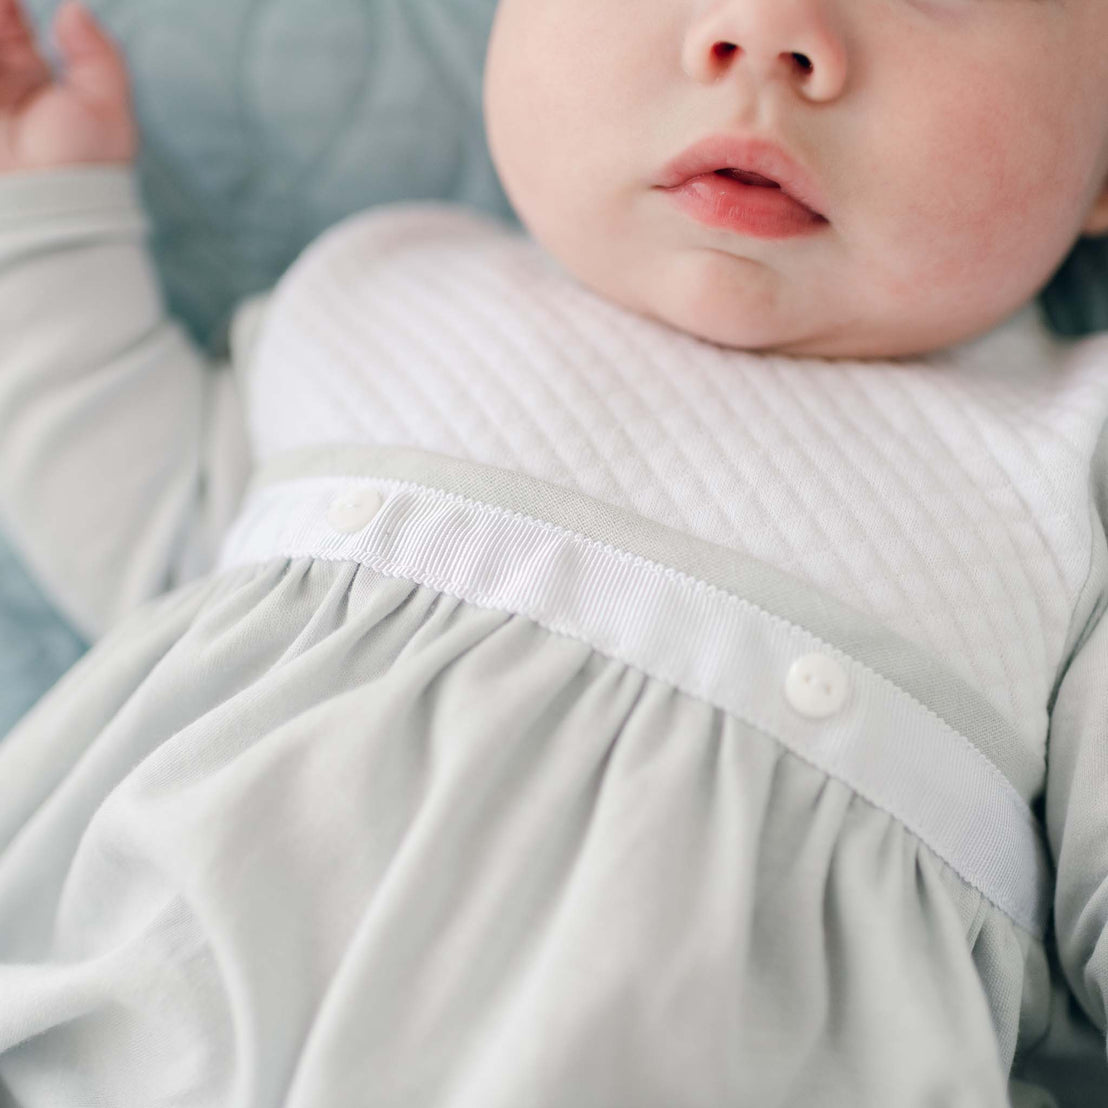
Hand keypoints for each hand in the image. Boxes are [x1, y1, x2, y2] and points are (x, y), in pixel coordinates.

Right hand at [0, 0, 135, 171]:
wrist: (52, 204)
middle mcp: (5, 85)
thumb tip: (76, 8)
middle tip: (3, 5)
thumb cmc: (86, 161)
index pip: (10, 24)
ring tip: (2, 10)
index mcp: (35, 80)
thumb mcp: (106, 106)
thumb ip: (96, 55)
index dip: (7, 5)